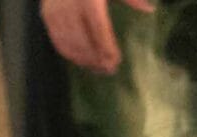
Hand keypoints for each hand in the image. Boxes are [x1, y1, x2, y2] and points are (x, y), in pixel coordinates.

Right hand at [40, 0, 155, 75]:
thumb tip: (150, 10)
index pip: (99, 30)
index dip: (107, 49)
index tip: (116, 62)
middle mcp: (70, 5)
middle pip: (84, 41)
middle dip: (96, 59)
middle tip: (109, 70)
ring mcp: (55, 11)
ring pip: (70, 44)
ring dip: (84, 60)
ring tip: (98, 69)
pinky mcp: (46, 15)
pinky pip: (58, 41)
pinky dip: (70, 54)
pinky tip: (83, 61)